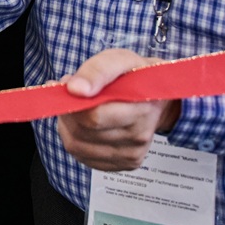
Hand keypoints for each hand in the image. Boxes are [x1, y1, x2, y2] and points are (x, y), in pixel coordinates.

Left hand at [57, 49, 182, 171]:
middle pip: (82, 133)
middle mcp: (138, 137)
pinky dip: (74, 138)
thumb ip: (97, 70)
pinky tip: (83, 124)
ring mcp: (131, 154)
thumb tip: (74, 89)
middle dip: (68, 112)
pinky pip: (83, 156)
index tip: (69, 86)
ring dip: (67, 125)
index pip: (94, 117)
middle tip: (71, 95)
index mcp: (141, 109)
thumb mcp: (119, 59)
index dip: (72, 102)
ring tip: (77, 108)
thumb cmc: (136, 75)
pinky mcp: (123, 164)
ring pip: (77, 146)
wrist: (157, 96)